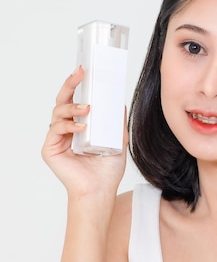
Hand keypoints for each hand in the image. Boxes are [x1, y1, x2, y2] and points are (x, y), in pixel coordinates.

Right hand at [42, 66, 127, 196]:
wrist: (101, 191)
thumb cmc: (108, 170)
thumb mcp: (119, 140)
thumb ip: (118, 122)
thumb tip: (120, 101)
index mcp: (81, 126)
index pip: (76, 100)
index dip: (78, 85)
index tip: (85, 70)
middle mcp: (67, 130)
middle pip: (63, 100)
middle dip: (70, 85)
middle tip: (80, 74)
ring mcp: (57, 139)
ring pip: (58, 112)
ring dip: (72, 106)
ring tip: (87, 109)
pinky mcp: (50, 149)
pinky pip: (55, 129)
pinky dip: (68, 125)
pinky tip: (81, 127)